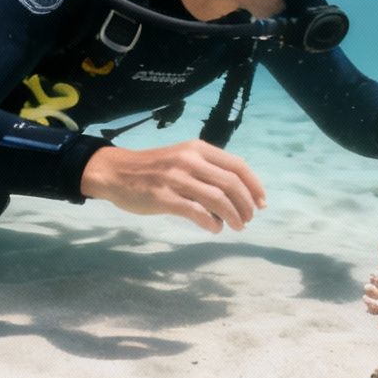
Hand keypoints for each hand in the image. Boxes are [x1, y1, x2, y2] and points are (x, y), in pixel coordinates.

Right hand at [81, 141, 265, 233]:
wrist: (115, 172)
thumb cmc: (152, 168)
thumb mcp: (182, 158)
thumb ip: (206, 169)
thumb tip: (236, 193)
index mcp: (197, 148)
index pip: (237, 165)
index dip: (254, 186)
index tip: (261, 203)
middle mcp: (189, 160)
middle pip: (231, 184)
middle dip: (246, 204)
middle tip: (248, 219)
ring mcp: (175, 178)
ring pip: (217, 199)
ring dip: (233, 216)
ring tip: (236, 226)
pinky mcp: (163, 197)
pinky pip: (196, 212)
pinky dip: (211, 223)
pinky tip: (214, 228)